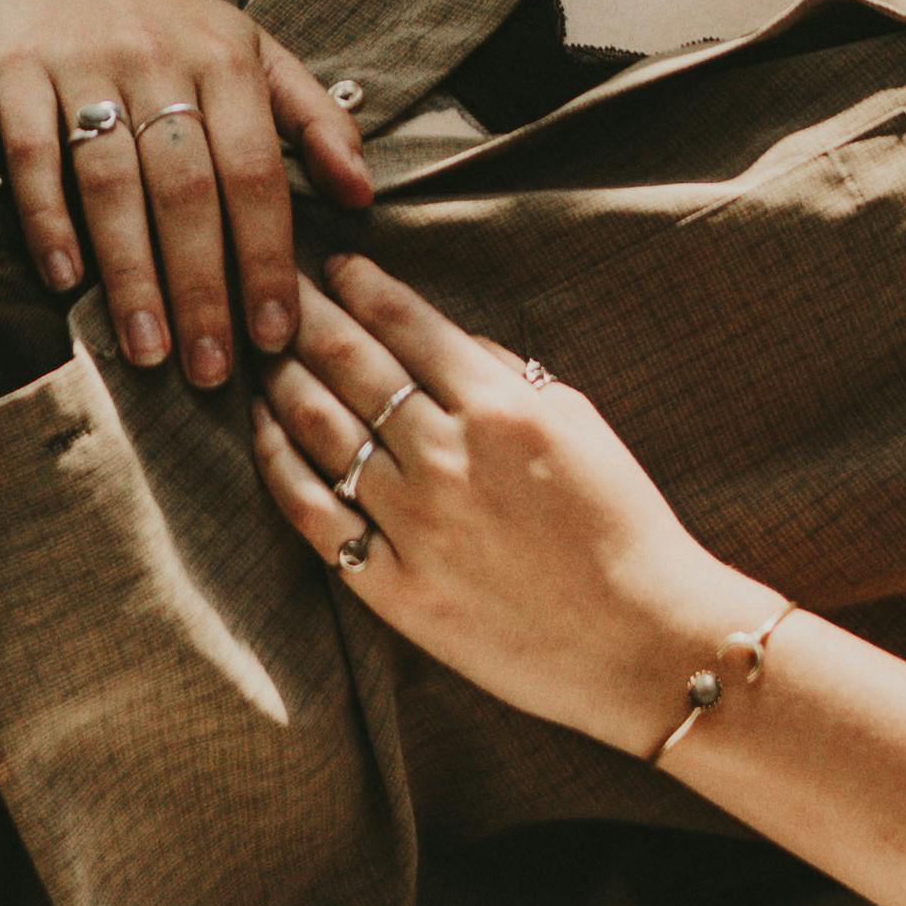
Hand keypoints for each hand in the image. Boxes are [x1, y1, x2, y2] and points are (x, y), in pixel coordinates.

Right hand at [0, 0, 371, 385]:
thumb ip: (314, 118)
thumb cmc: (174, 25)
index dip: (266, 255)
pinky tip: (65, 282)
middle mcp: (159, 58)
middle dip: (201, 285)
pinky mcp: (16, 71)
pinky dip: (47, 219)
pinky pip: (32, 154)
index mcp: (226, 59)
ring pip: (111, 180)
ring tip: (147, 349)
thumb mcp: (254, 50)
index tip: (275, 334)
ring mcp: (84, 64)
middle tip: (209, 369)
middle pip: (187, 187)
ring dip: (130, 272)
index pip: (256, 170)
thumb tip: (364, 194)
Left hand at [257, 256, 744, 747]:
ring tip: (262, 350)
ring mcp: (416, 525)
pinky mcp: (395, 589)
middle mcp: (449, 457)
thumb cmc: (622, 526)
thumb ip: (509, 374)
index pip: (408, 323)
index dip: (362, 284)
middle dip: (305, 314)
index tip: (335, 264)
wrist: (644, 641)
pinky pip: (316, 514)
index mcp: (500, 408)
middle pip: (350, 364)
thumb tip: (447, 338)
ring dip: (282, 378)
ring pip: (321, 429)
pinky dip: (278, 463)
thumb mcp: (579, 423)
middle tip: (276, 288)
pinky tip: (261, 429)